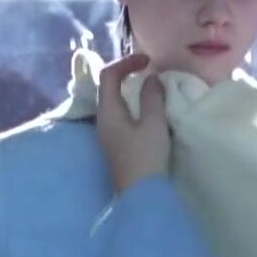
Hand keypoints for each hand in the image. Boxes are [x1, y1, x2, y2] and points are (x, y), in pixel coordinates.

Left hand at [96, 53, 170, 192]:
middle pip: (107, 87)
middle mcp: (102, 120)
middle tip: (148, 71)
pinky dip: (132, 104)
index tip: (148, 61)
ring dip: (129, 90)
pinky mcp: (116, 144)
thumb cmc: (146, 157)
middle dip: (126, 74)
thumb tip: (151, 79)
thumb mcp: (153, 123)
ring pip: (114, 102)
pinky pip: (120, 115)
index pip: (108, 75)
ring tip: (150, 88)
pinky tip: (147, 111)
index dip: (127, 62)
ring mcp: (107, 134)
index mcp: (108, 112)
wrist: (141, 195)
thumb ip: (152, 97)